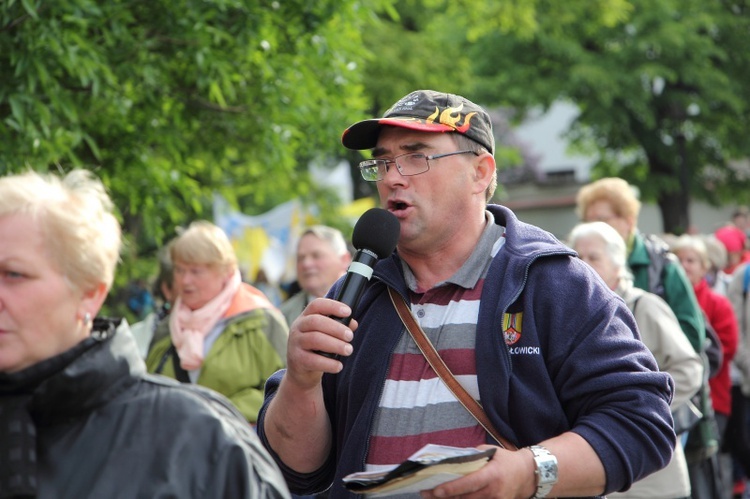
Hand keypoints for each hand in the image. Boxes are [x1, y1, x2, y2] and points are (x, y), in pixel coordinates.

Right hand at [285, 297, 357, 388]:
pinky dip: (329, 364)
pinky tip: (339, 366)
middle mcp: (298, 328)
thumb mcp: (326, 335)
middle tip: (350, 336)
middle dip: (336, 328)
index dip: (333, 306)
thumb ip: (339, 327)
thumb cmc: (316, 348)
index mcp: (305, 317)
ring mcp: (295, 343)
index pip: (316, 305)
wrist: (300, 372)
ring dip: (335, 344)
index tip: (348, 312)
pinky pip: (314, 360)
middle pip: (316, 321)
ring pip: (315, 339)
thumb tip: (353, 323)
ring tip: (348, 350)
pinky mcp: (297, 360)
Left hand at [420, 446, 535, 498]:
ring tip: (433, 497)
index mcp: (492, 474)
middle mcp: (494, 491)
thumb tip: (451, 458)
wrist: (528, 474)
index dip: (452, 488)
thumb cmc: (506, 460)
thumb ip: (472, 455)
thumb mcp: (490, 452)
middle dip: (445, 497)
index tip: (436, 491)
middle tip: (426, 493)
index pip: (469, 484)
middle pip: (465, 498)